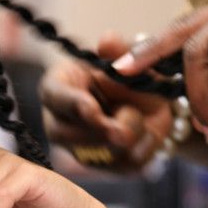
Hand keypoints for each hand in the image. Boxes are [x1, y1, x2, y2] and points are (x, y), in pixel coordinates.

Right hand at [40, 31, 172, 171]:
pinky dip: (144, 148)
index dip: (73, 104)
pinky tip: (146, 132)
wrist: (152, 100)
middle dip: (102, 129)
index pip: (55, 96)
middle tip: (127, 122)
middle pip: (68, 134)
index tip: (91, 107)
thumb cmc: (128, 74)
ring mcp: (77, 149)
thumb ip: (119, 50)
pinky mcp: (103, 168)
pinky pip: (125, 165)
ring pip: (100, 152)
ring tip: (137, 114)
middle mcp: (58, 123)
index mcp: (56, 88)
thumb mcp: (129, 57)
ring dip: (130, 132)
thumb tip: (107, 40)